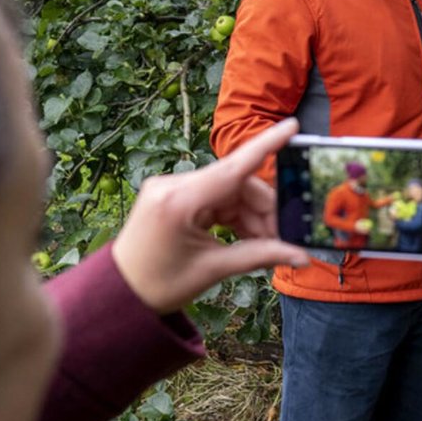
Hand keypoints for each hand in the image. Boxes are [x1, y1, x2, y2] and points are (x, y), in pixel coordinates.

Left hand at [111, 118, 309, 313]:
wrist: (120, 294)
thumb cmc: (158, 286)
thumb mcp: (213, 270)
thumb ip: (260, 256)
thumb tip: (301, 255)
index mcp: (178, 201)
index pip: (232, 167)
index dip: (266, 145)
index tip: (292, 126)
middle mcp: (172, 185)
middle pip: (236, 184)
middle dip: (263, 211)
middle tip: (282, 240)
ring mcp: (170, 188)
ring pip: (229, 191)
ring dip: (250, 215)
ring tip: (263, 245)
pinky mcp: (172, 195)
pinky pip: (214, 197)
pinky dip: (233, 215)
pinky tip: (245, 237)